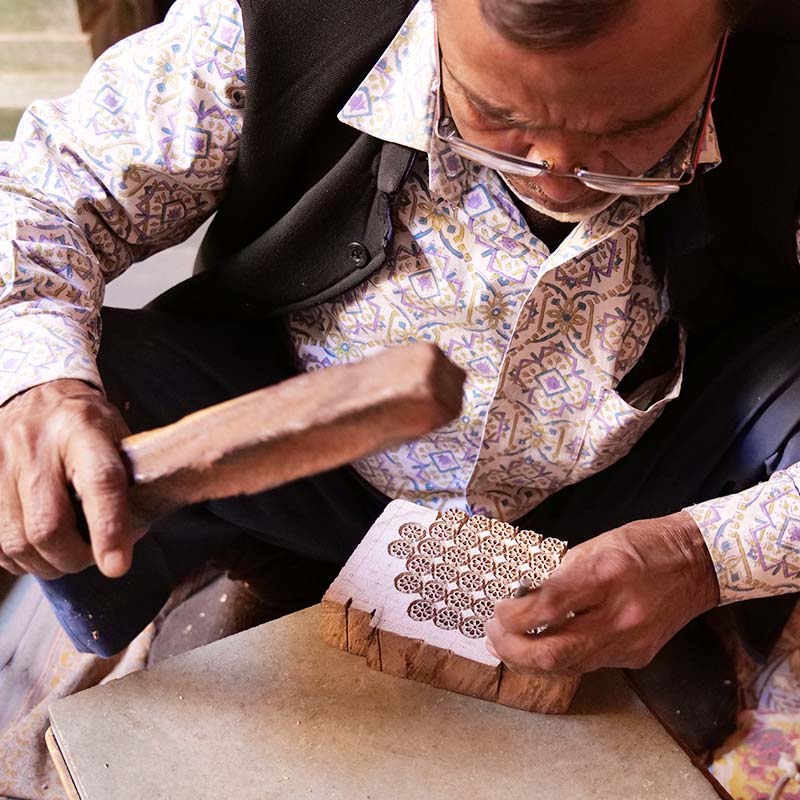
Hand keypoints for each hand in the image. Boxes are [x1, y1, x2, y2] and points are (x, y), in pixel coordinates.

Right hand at [0, 379, 140, 579]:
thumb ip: (127, 480)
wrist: (36, 394)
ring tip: (64, 557)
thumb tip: (134, 534)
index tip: (117, 566)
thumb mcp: (116, 436)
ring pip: (16, 540)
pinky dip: (18, 557)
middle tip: (91, 558)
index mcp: (83, 429)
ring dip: (45, 563)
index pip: (100, 482)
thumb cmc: (86, 423)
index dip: (109, 529)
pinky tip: (36, 550)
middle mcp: (36, 445)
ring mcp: (0, 462)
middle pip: (48, 526)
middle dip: (73, 558)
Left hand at [485, 512, 719, 673]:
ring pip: (567, 667)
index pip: (550, 607)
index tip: (497, 610)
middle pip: (554, 653)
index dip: (514, 616)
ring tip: (507, 643)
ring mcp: (630, 643)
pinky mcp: (636, 658)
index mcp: (607, 577)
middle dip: (512, 650)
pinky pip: (586, 665)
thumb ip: (559, 574)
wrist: (699, 564)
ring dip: (529, 659)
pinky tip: (541, 645)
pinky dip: (557, 658)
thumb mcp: (595, 545)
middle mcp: (620, 616)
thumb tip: (522, 597)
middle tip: (492, 635)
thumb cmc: (643, 545)